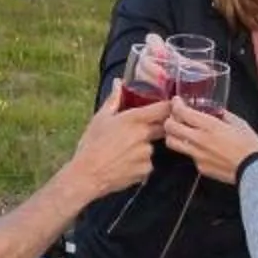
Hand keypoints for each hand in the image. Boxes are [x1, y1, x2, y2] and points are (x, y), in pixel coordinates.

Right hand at [67, 78, 165, 197]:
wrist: (87, 175)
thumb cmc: (91, 144)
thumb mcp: (100, 119)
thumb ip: (114, 99)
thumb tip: (118, 83)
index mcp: (134, 119)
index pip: (163, 108)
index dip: (169, 107)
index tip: (170, 107)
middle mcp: (144, 135)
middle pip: (163, 127)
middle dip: (157, 127)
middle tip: (140, 131)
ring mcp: (147, 154)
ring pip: (152, 147)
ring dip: (143, 148)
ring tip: (124, 152)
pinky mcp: (146, 170)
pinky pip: (147, 163)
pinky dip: (139, 163)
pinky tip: (125, 164)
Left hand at [163, 97, 257, 184]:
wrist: (254, 171)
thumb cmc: (250, 146)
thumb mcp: (240, 123)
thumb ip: (224, 115)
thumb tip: (217, 111)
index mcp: (210, 126)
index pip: (182, 112)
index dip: (175, 105)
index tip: (177, 102)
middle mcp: (200, 140)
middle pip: (170, 127)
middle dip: (169, 120)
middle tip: (175, 117)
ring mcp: (198, 155)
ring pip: (172, 143)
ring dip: (174, 135)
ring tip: (182, 133)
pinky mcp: (200, 167)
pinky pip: (189, 156)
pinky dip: (191, 150)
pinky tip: (202, 148)